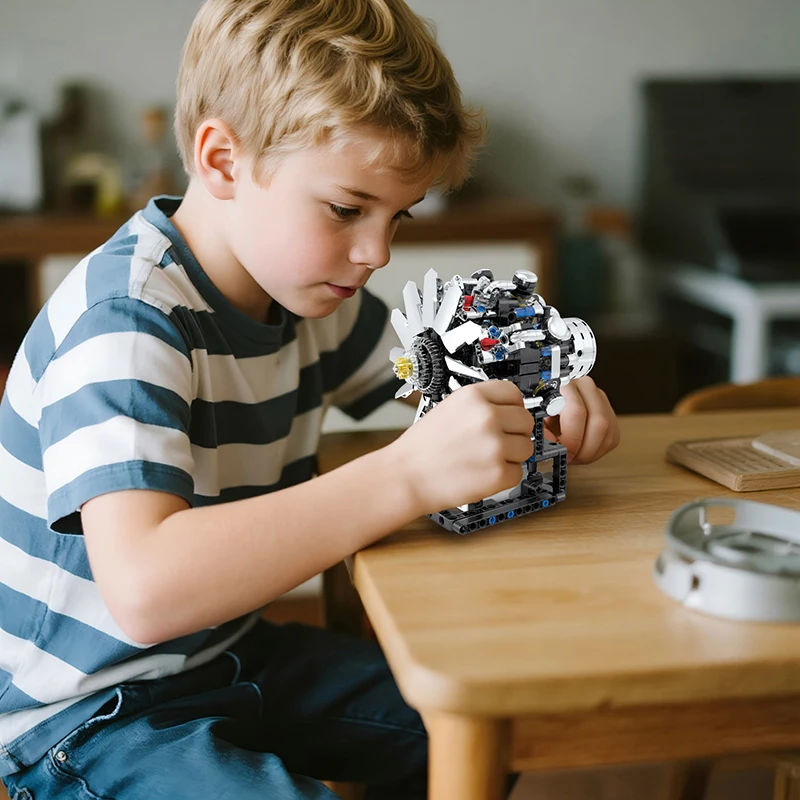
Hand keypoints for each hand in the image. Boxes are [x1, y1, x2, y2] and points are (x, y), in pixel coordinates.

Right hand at [390, 380, 534, 514]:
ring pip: (526, 447)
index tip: (510, 416)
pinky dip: (504, 477)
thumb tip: (509, 412)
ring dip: (512, 455)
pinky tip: (483, 474)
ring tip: (486, 460)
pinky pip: (518, 472)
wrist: (404, 476)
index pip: (514, 393)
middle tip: (497, 442)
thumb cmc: (420, 447)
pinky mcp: (498, 473)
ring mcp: (495, 445)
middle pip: (525, 420)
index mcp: (474, 397)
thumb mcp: (448, 408)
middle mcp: (487, 417)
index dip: (513, 407)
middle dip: (515, 432)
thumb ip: (480, 406)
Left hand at [544, 376, 619, 463]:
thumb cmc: (540, 412)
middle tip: (568, 456)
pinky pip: (612, 438)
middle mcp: (586, 387)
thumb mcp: (534, 419)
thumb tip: (551, 442)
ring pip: (608, 432)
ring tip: (574, 455)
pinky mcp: (611, 415)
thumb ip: (540, 429)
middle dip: (582, 447)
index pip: (577, 411)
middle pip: (599, 422)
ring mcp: (601, 400)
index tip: (560, 450)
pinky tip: (582, 451)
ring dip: (590, 451)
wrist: (549, 407)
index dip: (570, 438)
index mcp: (565, 384)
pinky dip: (597, 451)